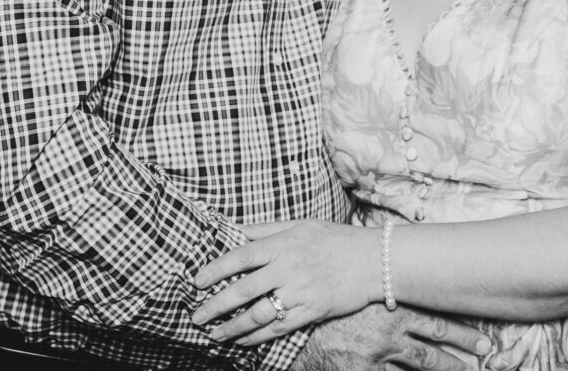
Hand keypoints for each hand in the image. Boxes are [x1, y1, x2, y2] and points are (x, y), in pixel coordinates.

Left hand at [192, 219, 379, 342]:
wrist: (371, 260)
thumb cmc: (333, 238)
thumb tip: (233, 227)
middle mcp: (288, 269)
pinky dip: (257, 337)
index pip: (241, 256)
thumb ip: (264, 230)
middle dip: (216, 305)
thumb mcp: (298, 225)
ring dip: (233, 327)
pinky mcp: (311, 312)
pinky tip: (242, 341)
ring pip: (258, 315)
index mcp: (282, 244)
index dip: (216, 268)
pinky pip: (278, 329)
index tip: (196, 280)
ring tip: (214, 335)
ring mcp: (300, 293)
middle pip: (244, 290)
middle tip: (196, 316)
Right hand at [292, 304, 492, 370]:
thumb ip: (374, 288)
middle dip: (463, 344)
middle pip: (435, 341)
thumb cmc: (326, 308)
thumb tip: (393, 278)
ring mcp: (380, 357)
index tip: (483, 331)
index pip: (432, 316)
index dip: (459, 325)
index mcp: (388, 308)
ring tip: (468, 370)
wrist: (296, 335)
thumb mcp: (352, 292)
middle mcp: (390, 333)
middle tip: (487, 348)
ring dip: (448, 367)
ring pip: (423, 365)